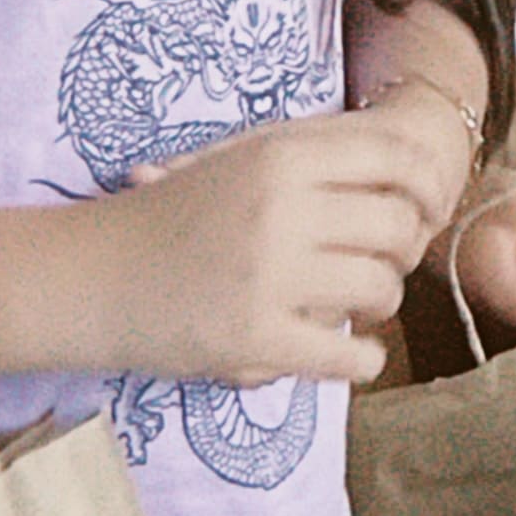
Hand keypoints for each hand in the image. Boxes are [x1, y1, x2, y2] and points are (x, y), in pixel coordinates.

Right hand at [87, 93, 461, 387]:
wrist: (88, 274)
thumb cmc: (168, 216)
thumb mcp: (239, 159)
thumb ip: (317, 158)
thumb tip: (414, 166)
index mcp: (282, 154)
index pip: (397, 156)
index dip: (426, 185)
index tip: (421, 209)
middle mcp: (283, 208)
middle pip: (399, 225)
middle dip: (401, 250)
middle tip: (375, 266)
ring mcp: (270, 275)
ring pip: (381, 288)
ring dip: (379, 305)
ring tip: (351, 309)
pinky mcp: (255, 340)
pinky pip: (348, 356)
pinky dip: (362, 361)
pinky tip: (352, 356)